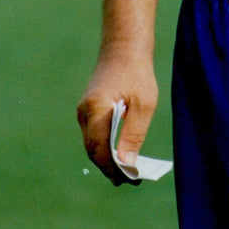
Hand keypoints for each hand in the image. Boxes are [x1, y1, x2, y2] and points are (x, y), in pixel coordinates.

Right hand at [76, 43, 157, 185]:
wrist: (124, 48)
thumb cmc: (137, 73)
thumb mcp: (144, 103)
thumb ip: (133, 133)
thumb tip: (126, 163)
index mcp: (96, 110)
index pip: (99, 149)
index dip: (112, 168)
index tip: (129, 180)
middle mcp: (84, 112)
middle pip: (93, 150)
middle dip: (109, 167)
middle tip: (129, 181)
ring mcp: (84, 111)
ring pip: (92, 144)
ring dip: (106, 158)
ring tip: (127, 172)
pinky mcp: (89, 109)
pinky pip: (94, 134)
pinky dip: (105, 146)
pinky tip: (120, 153)